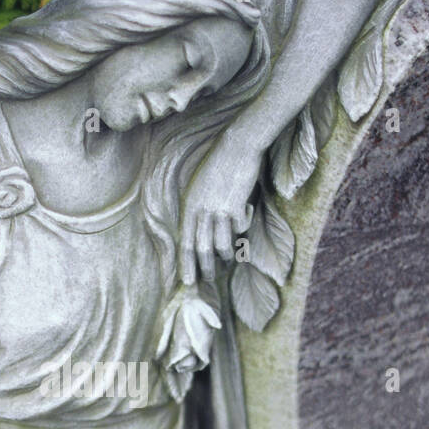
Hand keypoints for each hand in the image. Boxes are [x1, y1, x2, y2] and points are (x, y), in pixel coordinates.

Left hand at [179, 143, 265, 284]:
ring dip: (225, 257)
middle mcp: (201, 210)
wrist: (236, 147)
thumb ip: (196, 211)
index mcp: (188, 206)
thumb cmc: (216, 166)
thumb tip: (198, 237)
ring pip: (221, 244)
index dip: (185, 264)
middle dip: (205, 268)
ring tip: (227, 261)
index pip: (184, 242)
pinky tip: (244, 218)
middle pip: (201, 249)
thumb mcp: (197, 188)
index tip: (186, 282)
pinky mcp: (237, 207)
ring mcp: (219, 209)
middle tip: (208, 279)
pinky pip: (239, 230)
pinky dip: (242, 230)